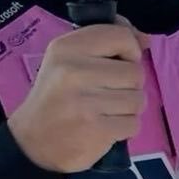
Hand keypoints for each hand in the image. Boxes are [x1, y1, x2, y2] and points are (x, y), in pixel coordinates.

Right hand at [8, 21, 147, 173]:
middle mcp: (75, 70)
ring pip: (138, 99)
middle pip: (135, 72)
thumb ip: (106, 43)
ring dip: (128, 108)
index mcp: (66, 47)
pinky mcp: (97, 129)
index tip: (119, 62)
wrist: (33, 142)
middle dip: (130, 85)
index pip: (121, 36)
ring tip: (106, 111)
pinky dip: (125, 127)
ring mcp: (86, 101)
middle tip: (108, 93)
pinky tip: (105, 126)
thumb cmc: (56, 97)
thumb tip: (145, 38)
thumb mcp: (69, 60)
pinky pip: (134, 123)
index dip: (131, 50)